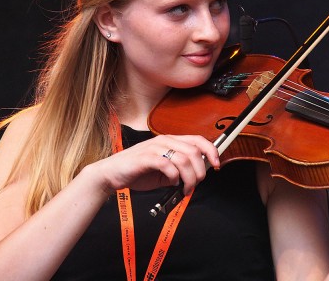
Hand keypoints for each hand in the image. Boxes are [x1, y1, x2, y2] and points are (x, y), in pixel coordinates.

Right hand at [91, 134, 219, 195]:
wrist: (111, 174)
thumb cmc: (137, 172)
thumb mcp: (163, 171)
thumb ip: (179, 170)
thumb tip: (196, 177)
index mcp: (170, 141)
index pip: (198, 140)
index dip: (211, 151)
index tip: (217, 165)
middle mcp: (164, 141)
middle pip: (193, 151)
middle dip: (200, 171)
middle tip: (194, 185)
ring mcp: (154, 148)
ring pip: (184, 159)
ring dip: (189, 177)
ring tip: (184, 188)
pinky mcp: (146, 158)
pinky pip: (168, 165)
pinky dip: (174, 176)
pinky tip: (171, 182)